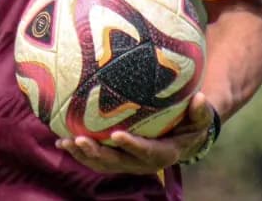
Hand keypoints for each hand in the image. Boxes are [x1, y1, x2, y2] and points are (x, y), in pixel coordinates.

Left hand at [56, 92, 216, 173]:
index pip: (148, 152)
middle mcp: (143, 162)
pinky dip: (79, 150)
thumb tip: (201, 98)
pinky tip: (60, 139)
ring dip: (84, 155)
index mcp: (164, 153)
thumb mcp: (199, 118)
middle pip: (119, 162)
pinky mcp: (115, 157)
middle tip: (82, 140)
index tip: (117, 135)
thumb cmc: (190, 122)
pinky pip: (96, 158)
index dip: (132, 145)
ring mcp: (127, 161)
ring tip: (66, 142)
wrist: (180, 137)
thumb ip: (201, 111)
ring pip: (103, 163)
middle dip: (99, 153)